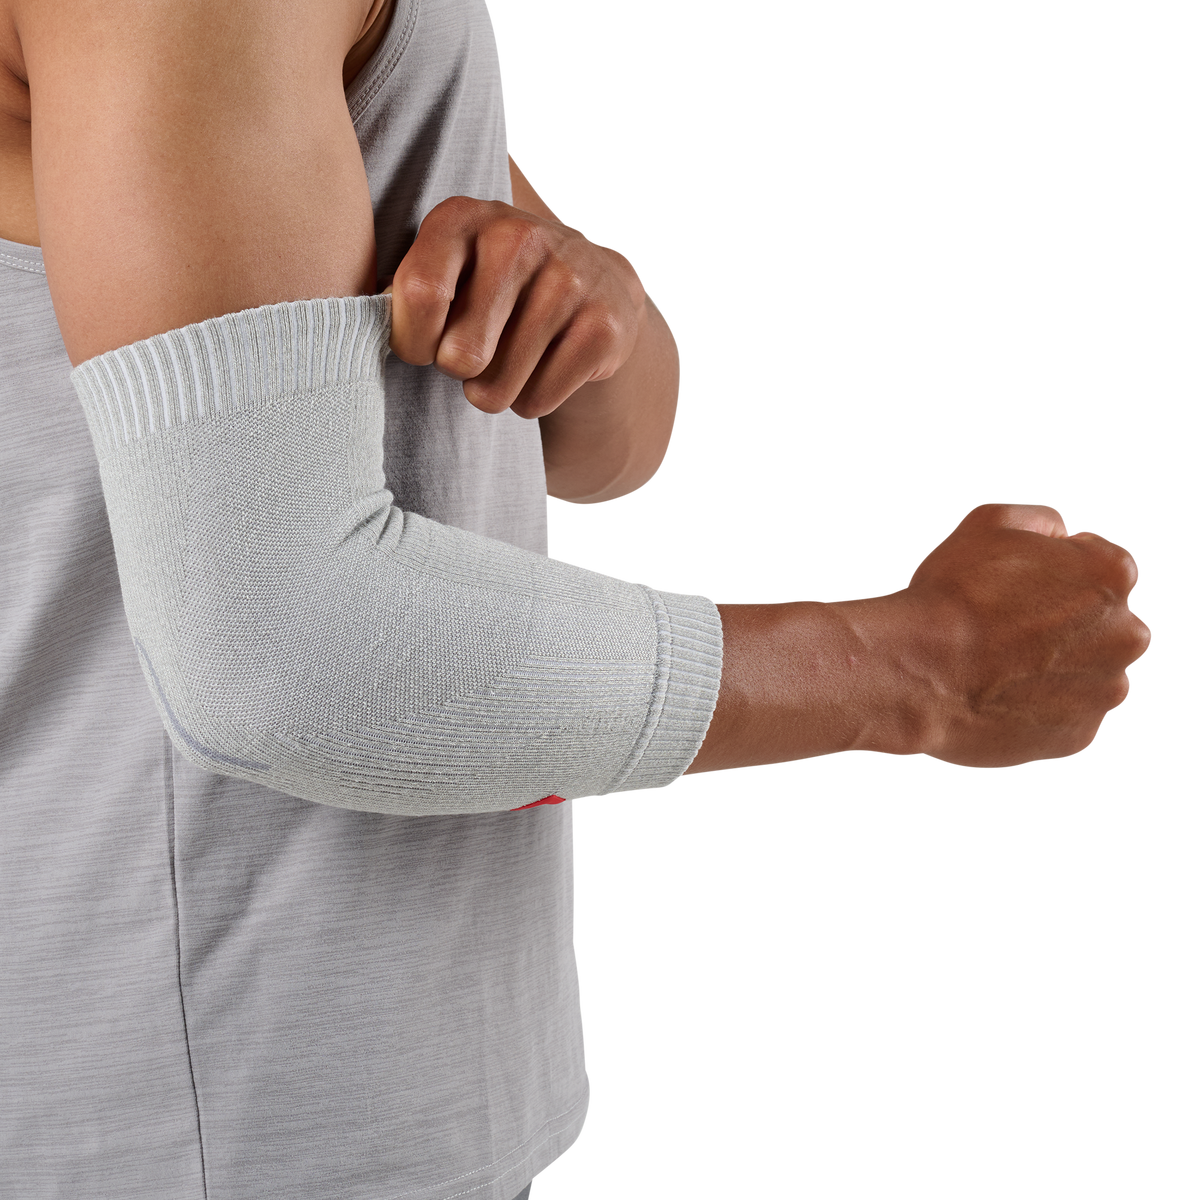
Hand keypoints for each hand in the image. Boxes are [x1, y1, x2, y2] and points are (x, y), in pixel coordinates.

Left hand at [382, 195, 646, 418]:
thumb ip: (399, 295)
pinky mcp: (604, 325)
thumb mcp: (443, 268)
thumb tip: (350, 340)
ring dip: (495, 391)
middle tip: (474, 352)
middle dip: (459, 371)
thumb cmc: (491, 286)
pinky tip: (542, 367)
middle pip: (461, 355)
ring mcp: (569, 278)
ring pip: (499, 388)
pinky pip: (539, 400)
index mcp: (461, 217)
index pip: (419, 299)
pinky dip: (532, 401)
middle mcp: (518, 236)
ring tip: (507, 361)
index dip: (412, 344)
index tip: (422, 347)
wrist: (594, 279)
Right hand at [877, 501, 1153, 768]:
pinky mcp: (1078, 738)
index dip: (1051, 571)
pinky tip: (995, 696)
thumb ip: (1041, 520)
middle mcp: (1127, 635)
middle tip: (1004, 627)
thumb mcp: (989, 521)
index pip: (1099, 564)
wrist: (918, 672)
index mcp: (1113, 575)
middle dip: (1065, 623)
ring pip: (1088, 674)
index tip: (1012, 584)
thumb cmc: (950, 594)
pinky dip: (1037, 709)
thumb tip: (1059, 534)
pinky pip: (1064, 718)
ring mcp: (1105, 691)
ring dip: (1054, 668)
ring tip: (995, 666)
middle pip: (1104, 624)